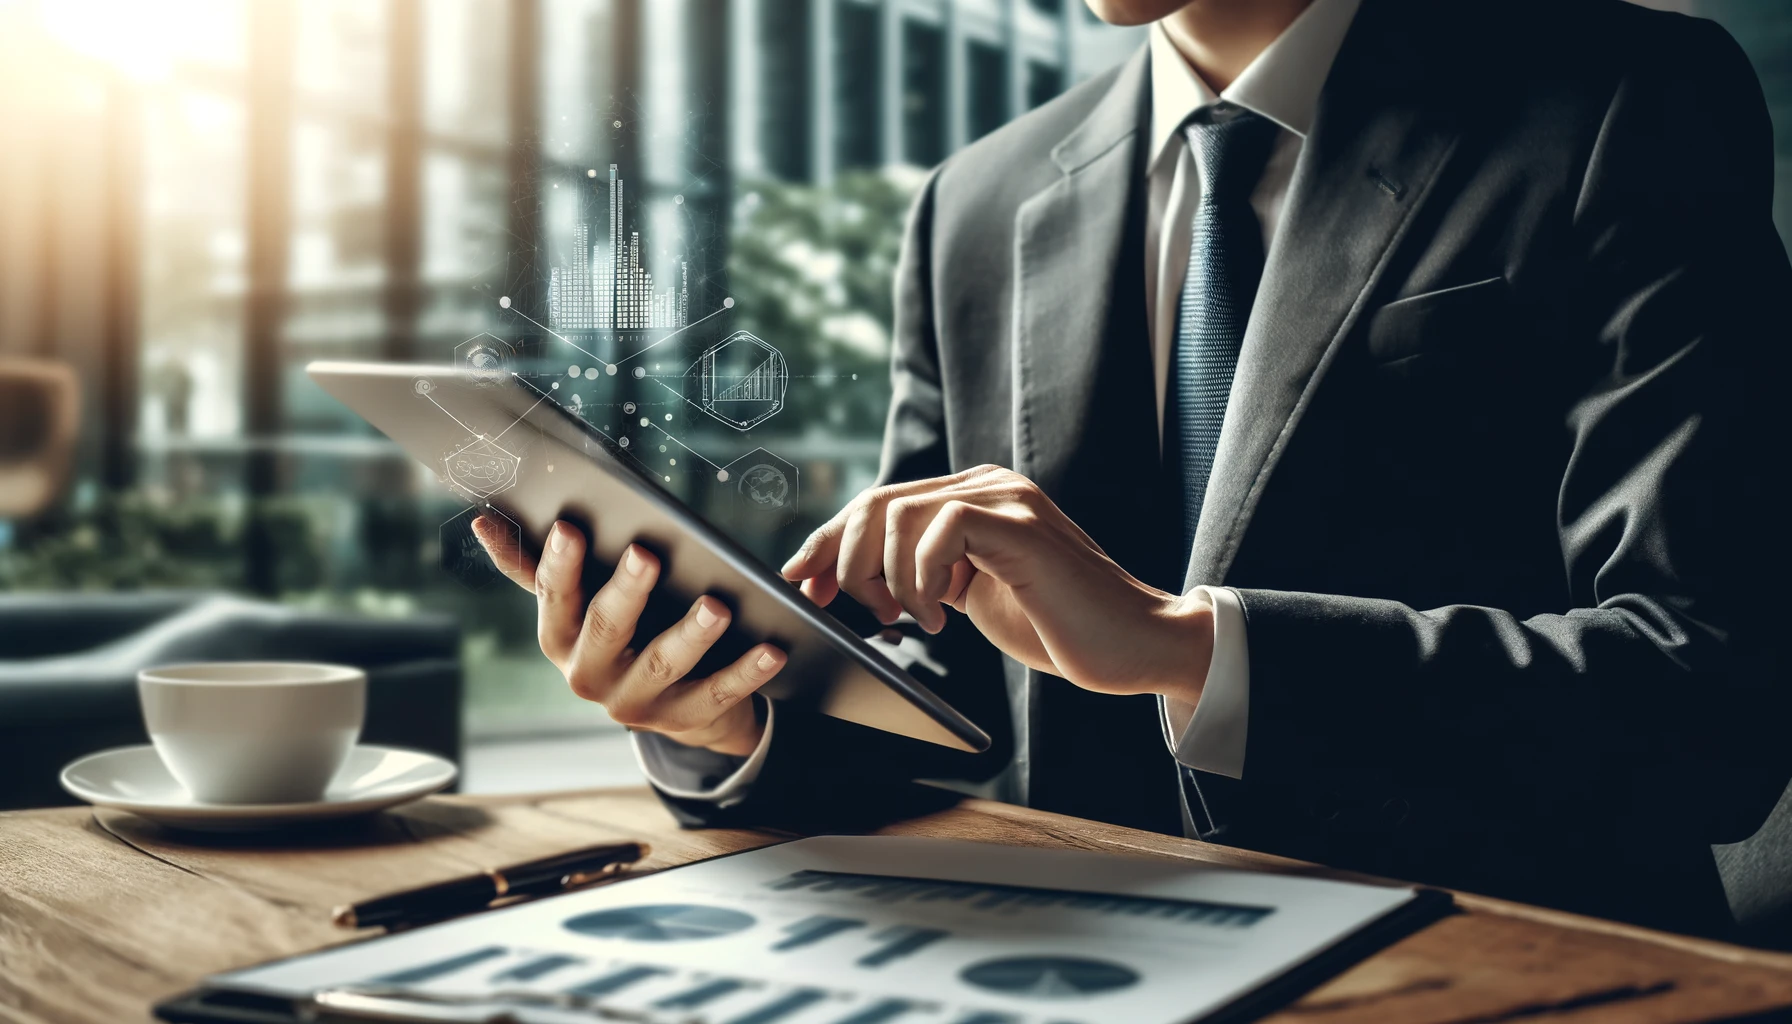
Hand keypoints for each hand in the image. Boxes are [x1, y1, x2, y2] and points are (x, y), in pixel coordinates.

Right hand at [473, 517, 783, 756]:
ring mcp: (637, 703)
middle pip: (607, 628)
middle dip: (627, 591)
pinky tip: (772, 648)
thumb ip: (534, 565)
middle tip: (648, 553)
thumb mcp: (578, 602)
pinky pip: (718, 693)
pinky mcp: (684, 720)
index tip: (570, 526)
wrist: (675, 703)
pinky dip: (747, 671)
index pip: (553, 597)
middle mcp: (589, 675)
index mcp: (559, 639)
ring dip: (692, 633)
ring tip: (718, 605)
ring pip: (665, 663)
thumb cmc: (623, 630)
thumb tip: (482, 521)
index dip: (559, 564)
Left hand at [780, 466, 1212, 703]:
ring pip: (899, 513)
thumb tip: (850, 581)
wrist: (1133, 644)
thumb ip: (926, 573)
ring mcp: (1007, 499)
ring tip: (913, 620)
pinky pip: (939, 529)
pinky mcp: (1020, 526)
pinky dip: (921, 579)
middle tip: (845, 609)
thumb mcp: (972, 595)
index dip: (830, 540)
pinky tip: (940, 617)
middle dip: (840, 558)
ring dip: (886, 578)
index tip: (802, 580)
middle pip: (878, 500)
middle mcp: (989, 484)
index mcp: (975, 497)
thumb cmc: (1058, 626)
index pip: (881, 502)